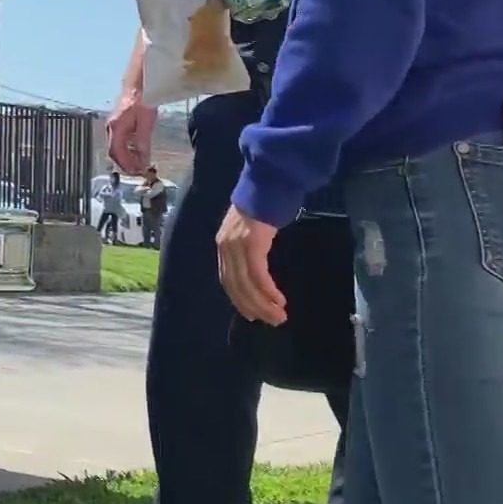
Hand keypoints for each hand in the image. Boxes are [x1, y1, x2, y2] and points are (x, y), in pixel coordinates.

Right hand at [106, 97, 155, 174]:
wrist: (138, 85)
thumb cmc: (142, 100)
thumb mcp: (146, 123)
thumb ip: (143, 142)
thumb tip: (143, 160)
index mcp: (116, 128)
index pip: (117, 152)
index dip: (126, 164)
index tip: (137, 171)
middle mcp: (110, 128)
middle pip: (114, 153)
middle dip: (126, 164)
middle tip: (139, 171)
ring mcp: (112, 126)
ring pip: (115, 149)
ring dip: (126, 158)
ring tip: (139, 163)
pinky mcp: (116, 124)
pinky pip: (118, 142)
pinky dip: (126, 150)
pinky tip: (137, 152)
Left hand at [216, 206, 286, 325]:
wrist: (268, 181)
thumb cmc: (264, 205)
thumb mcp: (249, 230)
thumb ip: (249, 249)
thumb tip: (256, 271)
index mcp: (223, 245)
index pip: (227, 280)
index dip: (239, 300)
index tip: (253, 315)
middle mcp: (225, 247)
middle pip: (235, 286)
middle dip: (253, 307)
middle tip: (271, 321)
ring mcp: (237, 246)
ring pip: (247, 285)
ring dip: (263, 304)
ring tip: (279, 316)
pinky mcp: (251, 244)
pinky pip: (258, 275)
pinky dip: (268, 291)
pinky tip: (279, 300)